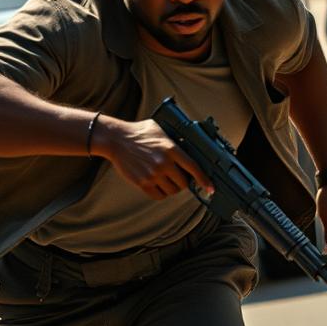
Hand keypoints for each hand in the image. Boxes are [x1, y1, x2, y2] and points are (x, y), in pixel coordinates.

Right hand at [94, 117, 213, 199]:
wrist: (116, 139)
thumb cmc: (139, 132)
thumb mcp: (160, 129)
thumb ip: (174, 139)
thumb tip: (189, 145)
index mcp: (171, 148)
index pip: (194, 167)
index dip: (204, 179)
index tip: (210, 188)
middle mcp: (163, 163)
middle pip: (184, 183)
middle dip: (184, 182)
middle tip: (180, 178)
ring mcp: (153, 174)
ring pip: (172, 191)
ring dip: (172, 188)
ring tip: (167, 180)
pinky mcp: (142, 182)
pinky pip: (158, 196)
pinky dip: (161, 193)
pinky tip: (159, 186)